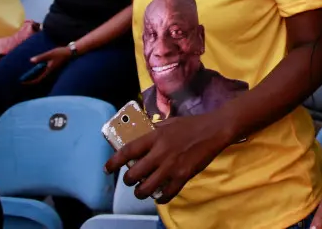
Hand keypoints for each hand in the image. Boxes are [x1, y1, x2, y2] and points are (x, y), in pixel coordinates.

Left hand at [26, 45, 71, 83]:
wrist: (71, 52)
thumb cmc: (60, 53)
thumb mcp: (49, 54)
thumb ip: (40, 57)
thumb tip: (31, 60)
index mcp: (49, 71)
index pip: (37, 80)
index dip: (30, 82)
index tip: (22, 82)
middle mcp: (50, 72)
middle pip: (39, 79)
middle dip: (30, 80)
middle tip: (22, 79)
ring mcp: (52, 70)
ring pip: (41, 76)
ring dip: (34, 76)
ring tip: (27, 75)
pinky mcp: (53, 67)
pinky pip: (44, 72)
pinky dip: (38, 72)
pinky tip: (36, 68)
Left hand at [105, 113, 234, 202]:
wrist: (214, 130)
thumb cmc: (190, 125)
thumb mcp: (168, 123)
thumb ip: (153, 131)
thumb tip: (139, 137)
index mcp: (155, 137)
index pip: (128, 151)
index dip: (114, 162)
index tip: (107, 169)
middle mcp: (160, 152)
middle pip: (134, 174)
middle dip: (128, 181)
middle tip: (130, 180)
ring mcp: (171, 166)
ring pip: (146, 188)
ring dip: (140, 192)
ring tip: (142, 190)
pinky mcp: (183, 176)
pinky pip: (166, 194)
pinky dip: (161, 198)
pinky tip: (160, 195)